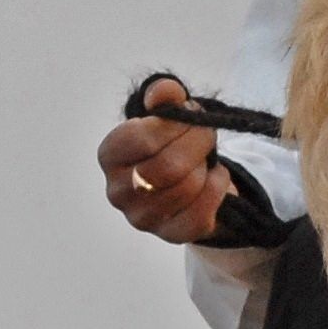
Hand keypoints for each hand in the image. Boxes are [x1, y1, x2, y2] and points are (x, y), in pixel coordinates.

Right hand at [97, 76, 235, 243]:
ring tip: (205, 157)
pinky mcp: (169, 235)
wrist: (185, 177)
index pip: (141, 139)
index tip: (191, 113)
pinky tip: (214, 177)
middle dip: (198, 143)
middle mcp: (118, 191)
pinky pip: (201, 213)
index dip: (175, 124)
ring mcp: (142, 218)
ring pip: (187, 188)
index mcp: (110, 155)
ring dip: (206, 165)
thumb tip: (164, 94)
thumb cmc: (169, 141)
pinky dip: (217, 189)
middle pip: (168, 167)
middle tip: (208, 133)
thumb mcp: (165, 111)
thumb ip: (164, 94)